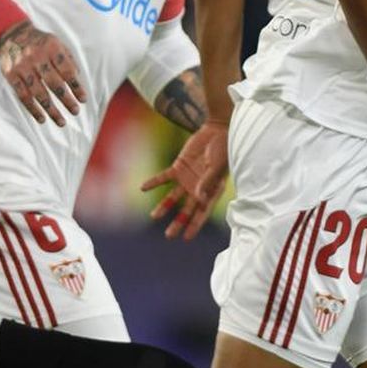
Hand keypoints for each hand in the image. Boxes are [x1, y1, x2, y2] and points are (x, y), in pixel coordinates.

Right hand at [0, 23, 84, 126]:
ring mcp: (22, 66)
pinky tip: (42, 118)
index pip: (67, 71)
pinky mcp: (11, 75)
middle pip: (54, 83)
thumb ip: (68, 60)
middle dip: (66, 100)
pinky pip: (23, 95)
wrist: (12, 34)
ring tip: (61, 121)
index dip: (76, 86)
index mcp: (52, 47)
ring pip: (38, 93)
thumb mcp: (57, 43)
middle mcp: (37, 56)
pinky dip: (33, 109)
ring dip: (51, 110)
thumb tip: (78, 81)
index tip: (83, 100)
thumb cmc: (41, 43)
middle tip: (75, 111)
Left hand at [141, 121, 228, 238]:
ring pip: (174, 197)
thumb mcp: (216, 166)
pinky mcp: (178, 167)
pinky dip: (154, 182)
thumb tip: (198, 198)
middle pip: (187, 209)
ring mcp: (187, 179)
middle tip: (169, 235)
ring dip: (164, 206)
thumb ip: (207, 182)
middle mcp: (198, 188)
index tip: (186, 237)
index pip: (202, 212)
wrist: (217, 130)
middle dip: (178, 222)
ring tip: (154, 216)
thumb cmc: (223, 149)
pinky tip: (143, 188)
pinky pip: (164, 177)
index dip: (195, 225)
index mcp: (211, 191)